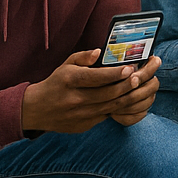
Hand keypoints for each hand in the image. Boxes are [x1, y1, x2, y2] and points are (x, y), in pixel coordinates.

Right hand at [21, 49, 153, 133]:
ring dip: (128, 97)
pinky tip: (129, 100)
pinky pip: (106, 117)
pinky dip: (119, 109)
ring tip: (140, 87)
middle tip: (140, 77)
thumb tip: (99, 52)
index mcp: (70, 80)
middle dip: (127, 85)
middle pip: (108, 94)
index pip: (96, 77)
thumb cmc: (56, 83)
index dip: (115, 73)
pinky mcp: (83, 125)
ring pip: (110, 107)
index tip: (130, 68)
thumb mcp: (65, 65)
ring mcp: (79, 114)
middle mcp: (75, 99)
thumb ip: (83, 57)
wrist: (36, 110)